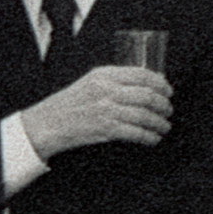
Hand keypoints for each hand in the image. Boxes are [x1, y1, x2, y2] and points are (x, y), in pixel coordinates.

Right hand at [19, 65, 172, 157]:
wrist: (45, 124)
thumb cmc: (67, 105)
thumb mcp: (89, 83)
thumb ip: (114, 81)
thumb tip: (147, 85)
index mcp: (103, 75)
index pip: (143, 75)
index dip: (161, 84)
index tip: (167, 91)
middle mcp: (106, 90)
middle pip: (148, 96)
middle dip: (164, 105)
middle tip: (168, 111)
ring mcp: (106, 110)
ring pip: (146, 116)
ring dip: (160, 124)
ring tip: (163, 127)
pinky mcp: (105, 129)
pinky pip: (137, 133)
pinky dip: (149, 137)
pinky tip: (153, 138)